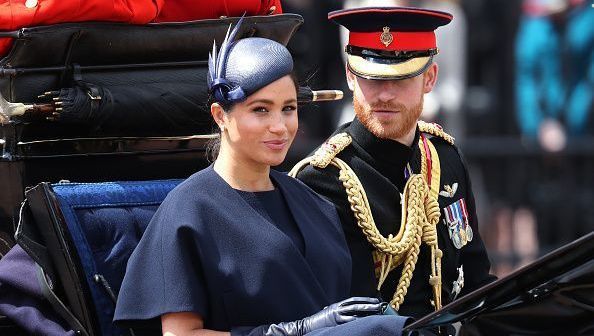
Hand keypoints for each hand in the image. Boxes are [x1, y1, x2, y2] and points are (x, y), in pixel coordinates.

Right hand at [264, 297, 382, 334]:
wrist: (307, 325)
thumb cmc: (318, 321)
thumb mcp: (327, 313)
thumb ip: (335, 311)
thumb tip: (340, 310)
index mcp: (337, 305)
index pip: (353, 300)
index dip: (364, 299)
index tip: (374, 300)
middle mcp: (337, 308)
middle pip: (356, 304)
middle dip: (368, 304)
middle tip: (379, 305)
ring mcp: (336, 315)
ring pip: (354, 311)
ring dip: (366, 312)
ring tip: (376, 312)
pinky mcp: (335, 322)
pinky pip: (348, 321)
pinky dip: (357, 320)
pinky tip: (365, 321)